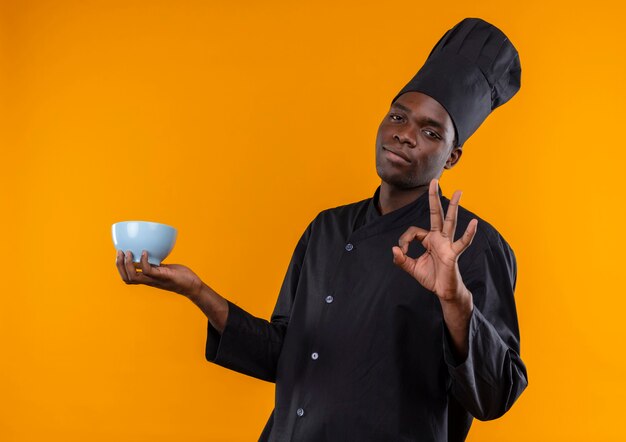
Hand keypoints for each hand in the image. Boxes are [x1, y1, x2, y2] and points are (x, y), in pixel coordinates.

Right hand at [115, 250, 203, 298]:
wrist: (192, 285)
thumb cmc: (179, 276)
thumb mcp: (164, 268)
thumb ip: (156, 263)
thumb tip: (150, 252)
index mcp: (147, 278)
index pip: (127, 277)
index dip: (120, 267)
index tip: (119, 254)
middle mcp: (148, 280)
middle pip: (126, 277)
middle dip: (119, 265)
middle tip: (120, 251)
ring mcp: (154, 279)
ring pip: (133, 276)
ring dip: (128, 263)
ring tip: (128, 252)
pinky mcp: (162, 277)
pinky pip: (148, 271)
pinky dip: (143, 261)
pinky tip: (145, 252)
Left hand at [391, 178, 476, 302]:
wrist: (443, 291)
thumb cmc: (431, 277)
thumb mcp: (412, 268)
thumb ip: (401, 259)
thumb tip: (394, 249)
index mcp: (429, 240)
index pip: (414, 232)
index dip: (404, 240)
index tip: (402, 252)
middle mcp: (439, 238)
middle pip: (436, 214)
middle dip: (433, 198)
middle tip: (434, 181)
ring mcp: (447, 244)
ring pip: (450, 222)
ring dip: (453, 206)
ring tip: (459, 191)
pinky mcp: (453, 254)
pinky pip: (462, 242)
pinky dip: (468, 233)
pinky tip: (473, 223)